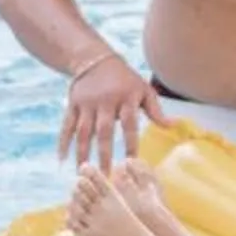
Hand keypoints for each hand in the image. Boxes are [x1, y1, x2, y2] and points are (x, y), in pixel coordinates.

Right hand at [57, 52, 162, 170]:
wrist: (96, 60)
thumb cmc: (125, 80)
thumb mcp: (143, 90)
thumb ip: (156, 110)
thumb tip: (174, 125)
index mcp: (126, 98)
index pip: (130, 124)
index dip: (131, 142)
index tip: (132, 162)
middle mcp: (105, 101)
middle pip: (104, 130)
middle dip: (104, 153)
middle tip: (106, 175)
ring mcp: (87, 103)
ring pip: (83, 131)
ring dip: (83, 152)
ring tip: (84, 172)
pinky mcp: (72, 104)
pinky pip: (66, 125)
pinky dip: (63, 142)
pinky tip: (62, 159)